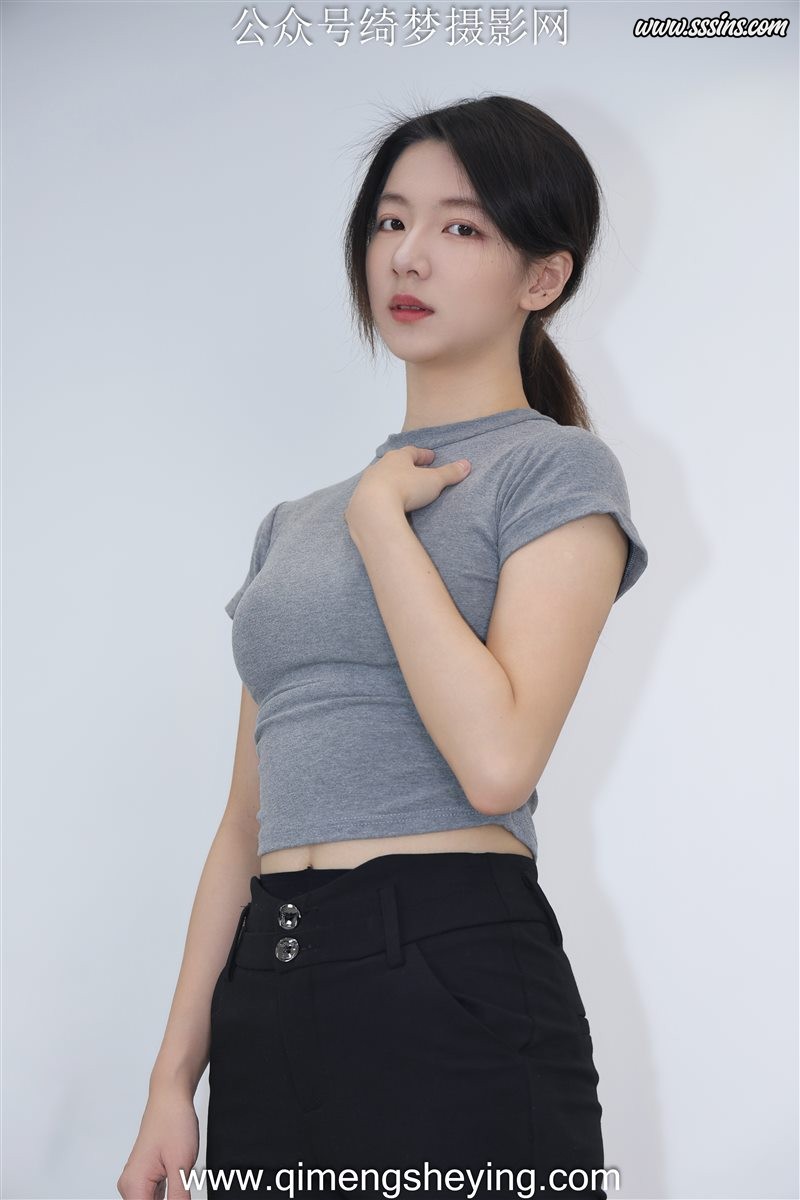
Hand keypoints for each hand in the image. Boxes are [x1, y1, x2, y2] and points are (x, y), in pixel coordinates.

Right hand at [117, 1084, 198, 1199]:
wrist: (170, 1096)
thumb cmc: (173, 1123)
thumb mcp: (180, 1165)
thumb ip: (178, 1198)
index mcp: (134, 1186)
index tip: (180, 1199)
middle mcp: (130, 1185)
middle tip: (183, 1188)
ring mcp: (137, 1180)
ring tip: (181, 1182)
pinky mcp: (146, 1175)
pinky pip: (155, 1196)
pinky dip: (168, 1197)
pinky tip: (180, 1188)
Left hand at [346, 446, 470, 526]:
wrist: (374, 508)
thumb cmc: (405, 489)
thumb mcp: (433, 481)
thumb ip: (450, 473)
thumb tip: (466, 465)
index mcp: (398, 457)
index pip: (412, 452)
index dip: (423, 455)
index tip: (431, 457)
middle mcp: (380, 466)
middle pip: (394, 463)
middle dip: (404, 466)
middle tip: (414, 470)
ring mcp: (367, 482)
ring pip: (380, 478)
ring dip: (389, 481)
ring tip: (399, 488)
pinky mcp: (359, 500)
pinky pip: (370, 496)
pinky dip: (378, 498)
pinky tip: (383, 504)